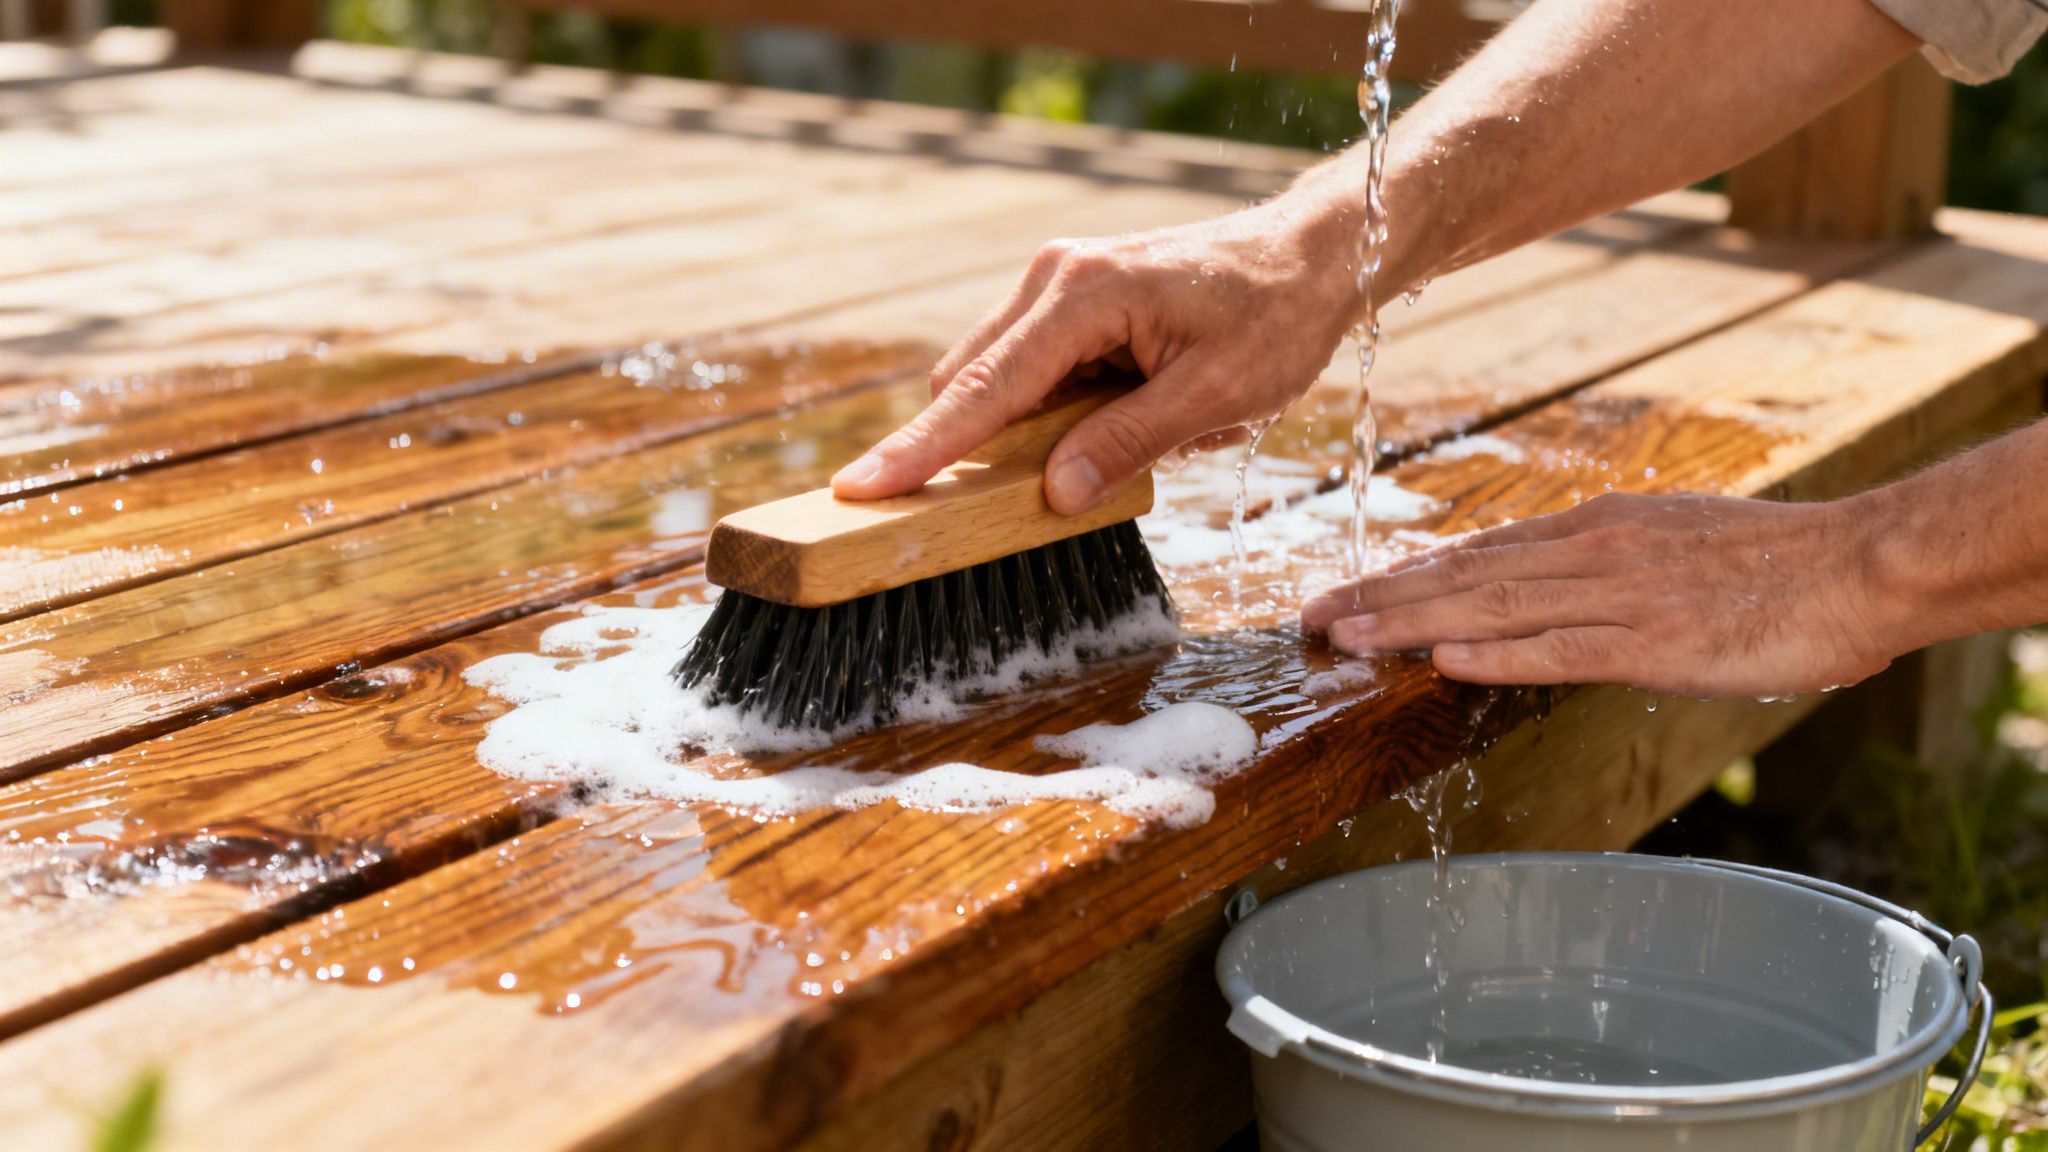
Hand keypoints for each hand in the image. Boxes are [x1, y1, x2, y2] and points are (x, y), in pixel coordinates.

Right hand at [830, 195, 1361, 513]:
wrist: (1309, 256)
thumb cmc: (1274, 319)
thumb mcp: (1215, 397)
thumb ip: (1127, 443)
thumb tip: (1051, 495)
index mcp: (1082, 295)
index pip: (982, 389)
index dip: (921, 449)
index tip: (858, 489)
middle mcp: (1052, 279)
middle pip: (968, 383)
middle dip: (958, 450)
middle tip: (966, 517)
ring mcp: (1056, 285)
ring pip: (993, 378)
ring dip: (1013, 433)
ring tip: (1095, 450)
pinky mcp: (1070, 302)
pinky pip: (1026, 370)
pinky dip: (1039, 413)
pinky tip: (1101, 423)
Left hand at [1300, 492, 1898, 697]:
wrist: (1862, 563)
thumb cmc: (1776, 563)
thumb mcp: (1673, 542)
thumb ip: (1608, 562)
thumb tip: (1552, 584)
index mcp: (1596, 529)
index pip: (1478, 552)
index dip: (1404, 574)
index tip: (1344, 591)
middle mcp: (1593, 553)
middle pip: (1464, 575)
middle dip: (1378, 597)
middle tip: (1306, 617)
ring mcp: (1621, 596)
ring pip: (1492, 607)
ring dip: (1409, 623)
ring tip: (1342, 637)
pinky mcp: (1657, 641)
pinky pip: (1563, 650)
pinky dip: (1499, 655)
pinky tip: (1443, 662)